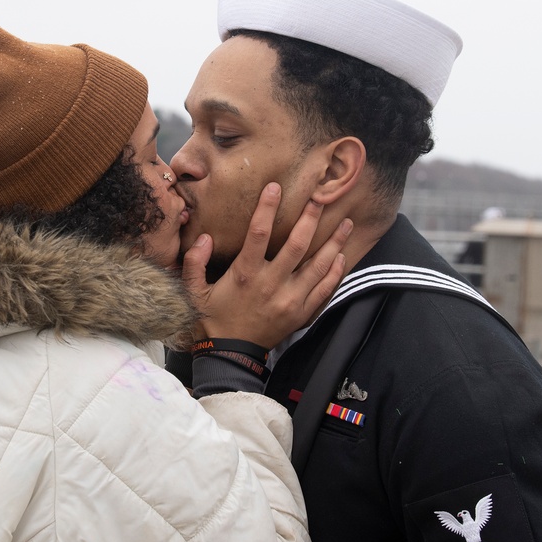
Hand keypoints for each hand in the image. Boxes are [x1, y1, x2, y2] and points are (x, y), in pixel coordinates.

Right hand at [182, 182, 350, 348]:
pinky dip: (336, 272)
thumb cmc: (213, 318)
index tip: (275, 187)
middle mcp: (271, 285)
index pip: (258, 234)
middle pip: (297, 246)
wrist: (231, 353)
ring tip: (347, 224)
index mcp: (245, 275)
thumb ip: (194, 262)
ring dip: (334, 243)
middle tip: (321, 199)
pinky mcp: (301, 314)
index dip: (267, 208)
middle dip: (310, 219)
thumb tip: (204, 237)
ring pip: (319, 267)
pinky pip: (325, 290)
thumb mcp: (194, 291)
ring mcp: (290, 300)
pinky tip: (342, 256)